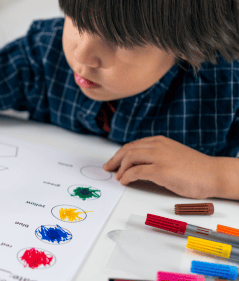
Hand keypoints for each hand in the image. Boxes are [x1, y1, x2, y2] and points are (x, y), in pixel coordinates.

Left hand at [103, 135, 217, 198]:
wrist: (213, 174)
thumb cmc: (195, 168)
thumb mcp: (172, 155)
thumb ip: (156, 155)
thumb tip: (138, 165)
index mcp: (159, 141)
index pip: (133, 145)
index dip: (120, 154)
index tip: (113, 162)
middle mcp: (157, 146)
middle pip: (127, 150)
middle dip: (115, 160)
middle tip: (108, 168)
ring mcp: (159, 157)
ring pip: (130, 158)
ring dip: (120, 168)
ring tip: (117, 177)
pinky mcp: (161, 170)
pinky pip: (136, 171)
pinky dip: (127, 176)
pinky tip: (124, 181)